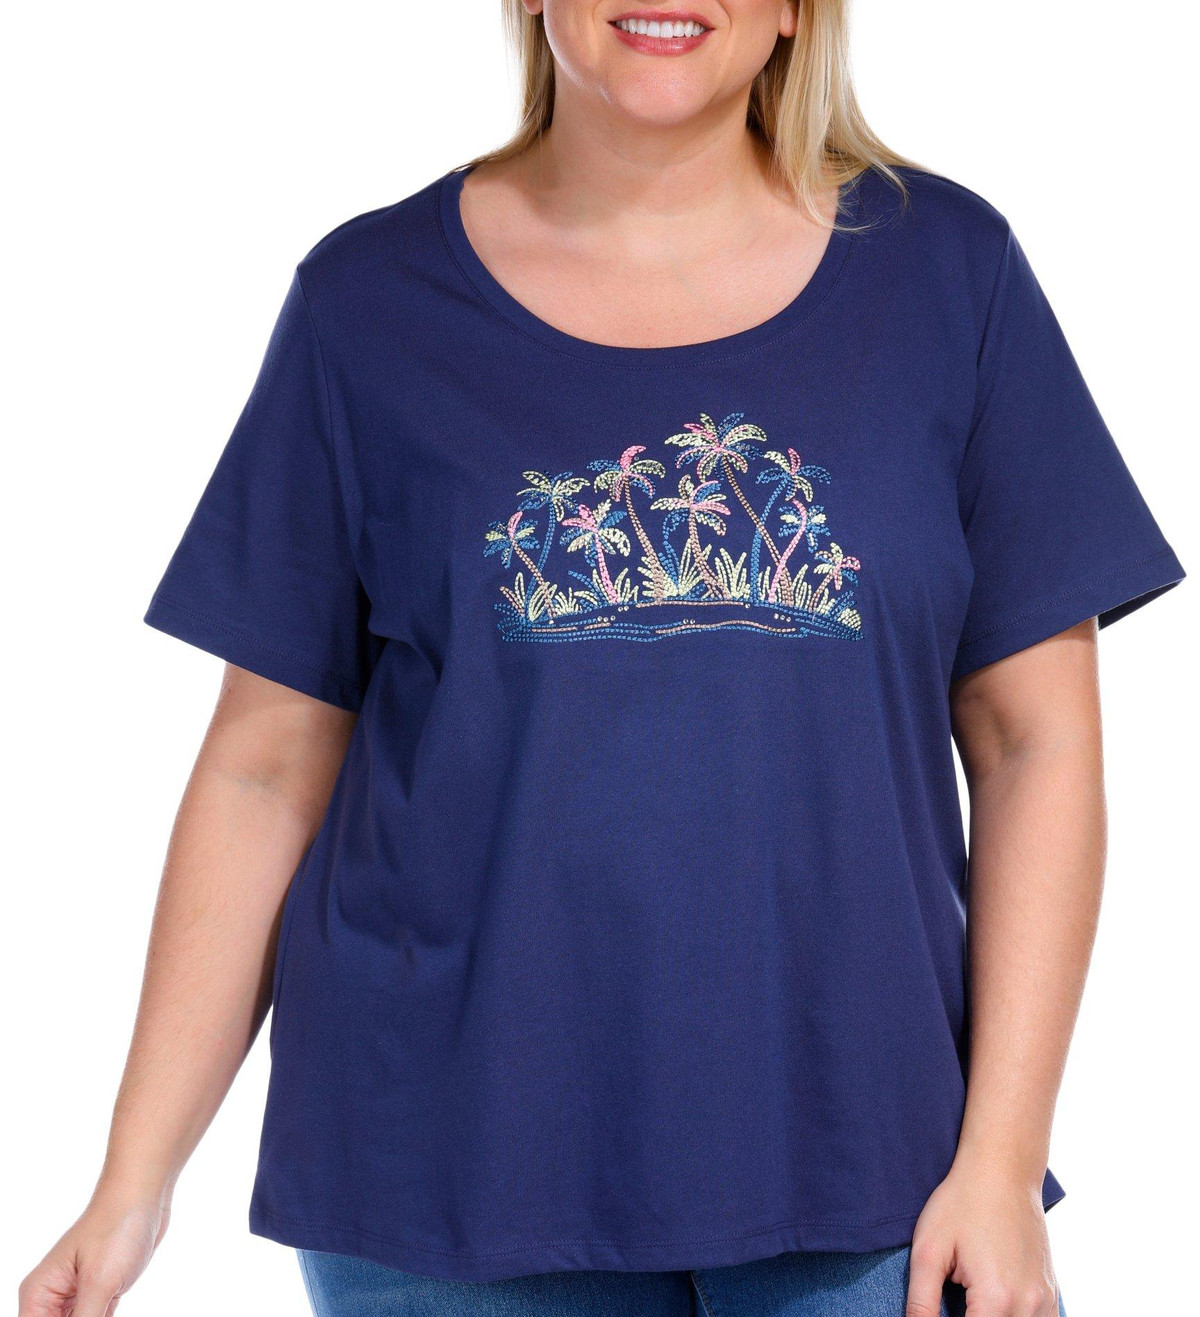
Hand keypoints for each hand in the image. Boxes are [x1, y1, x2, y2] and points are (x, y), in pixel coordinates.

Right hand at [18, 1191, 168, 1316]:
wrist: (145, 1193)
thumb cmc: (117, 1226)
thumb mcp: (99, 1283)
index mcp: (39, 1294)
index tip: (87, 1315)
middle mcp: (53, 1297)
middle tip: (102, 1309)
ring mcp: (78, 1295)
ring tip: (108, 1297)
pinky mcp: (102, 1291)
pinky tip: (113, 1305)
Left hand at [906, 1156, 1058, 1316]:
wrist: (1002, 1171)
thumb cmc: (962, 1203)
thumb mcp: (929, 1250)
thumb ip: (922, 1301)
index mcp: (995, 1299)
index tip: (943, 1311)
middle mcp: (1028, 1306)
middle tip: (955, 1304)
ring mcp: (1045, 1301)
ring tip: (971, 1303)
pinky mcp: (1051, 1293)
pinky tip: (995, 1307)